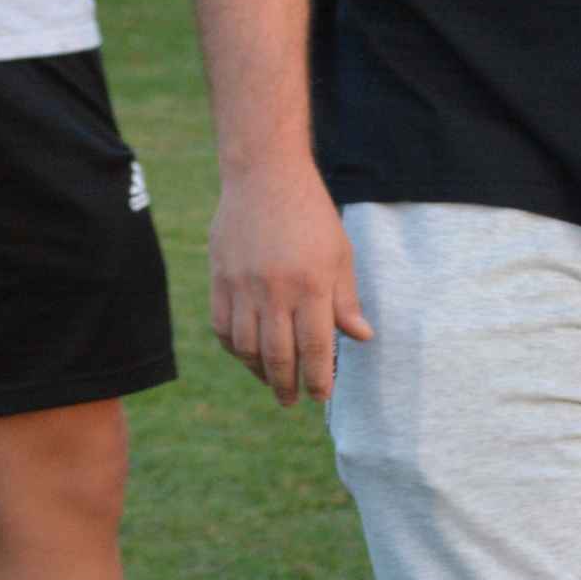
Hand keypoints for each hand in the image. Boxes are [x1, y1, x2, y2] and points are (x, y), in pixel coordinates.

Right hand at [208, 160, 372, 406]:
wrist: (264, 178)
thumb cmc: (312, 215)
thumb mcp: (341, 253)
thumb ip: (346, 300)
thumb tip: (361, 337)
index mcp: (311, 285)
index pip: (315, 347)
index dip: (318, 377)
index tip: (322, 396)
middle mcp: (274, 291)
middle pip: (278, 355)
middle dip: (287, 385)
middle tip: (293, 401)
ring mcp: (242, 287)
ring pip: (247, 348)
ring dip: (260, 372)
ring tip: (273, 382)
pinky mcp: (219, 281)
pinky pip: (223, 328)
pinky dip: (235, 349)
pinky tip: (249, 356)